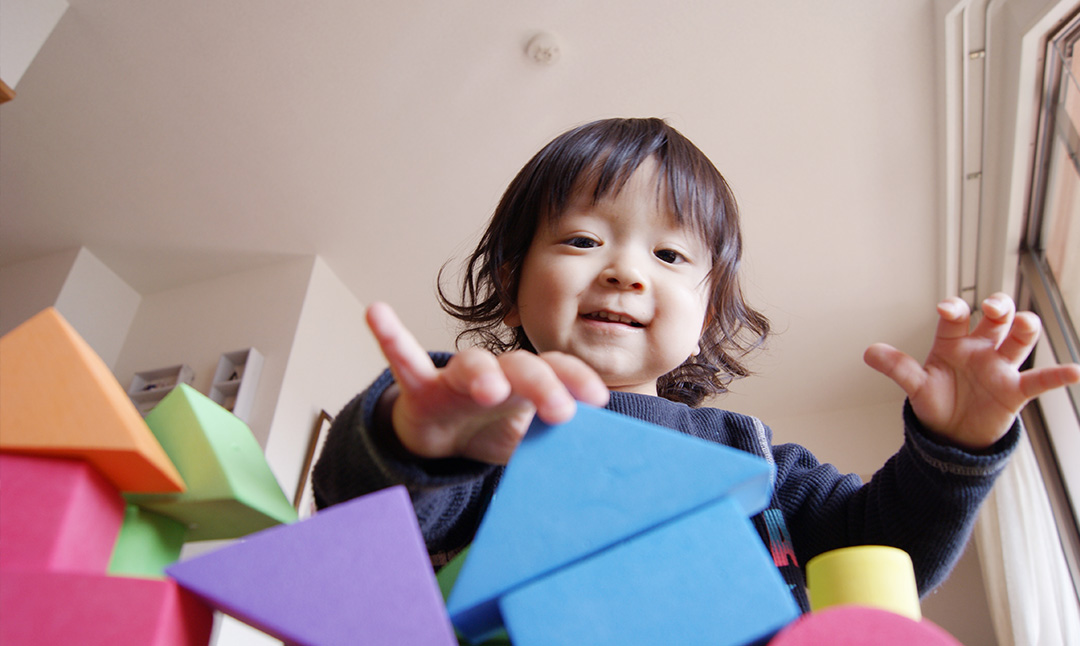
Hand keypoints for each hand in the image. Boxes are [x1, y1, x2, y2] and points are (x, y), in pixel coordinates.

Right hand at [365, 302, 609, 463]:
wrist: (443, 435)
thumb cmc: (493, 431)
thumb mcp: (526, 443)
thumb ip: (553, 449)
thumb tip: (593, 472)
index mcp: (527, 385)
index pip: (557, 372)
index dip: (577, 380)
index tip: (598, 399)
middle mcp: (496, 372)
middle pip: (521, 367)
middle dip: (542, 385)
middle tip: (560, 411)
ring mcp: (456, 378)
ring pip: (471, 364)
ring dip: (481, 372)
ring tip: (489, 389)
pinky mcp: (419, 387)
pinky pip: (404, 359)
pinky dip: (390, 336)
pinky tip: (377, 314)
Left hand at [863, 294, 1079, 450]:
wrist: (953, 434)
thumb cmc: (937, 401)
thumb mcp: (916, 385)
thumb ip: (898, 368)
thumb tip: (869, 352)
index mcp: (953, 342)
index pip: (956, 317)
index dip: (955, 308)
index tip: (948, 309)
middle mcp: (980, 348)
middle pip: (996, 318)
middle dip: (998, 306)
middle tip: (993, 308)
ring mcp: (1000, 367)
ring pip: (1019, 339)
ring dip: (1024, 327)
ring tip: (1024, 324)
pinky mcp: (1015, 390)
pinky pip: (1040, 380)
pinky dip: (1059, 375)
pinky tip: (1075, 371)